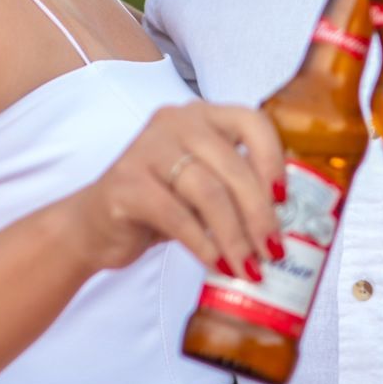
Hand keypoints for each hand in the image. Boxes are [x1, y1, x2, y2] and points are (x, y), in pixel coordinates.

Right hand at [66, 102, 285, 280]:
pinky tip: (216, 265)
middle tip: (272, 251)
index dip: (273, 160)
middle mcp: (175, 122)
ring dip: (234, 235)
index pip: (251, 121)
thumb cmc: (160, 204)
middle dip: (259, 214)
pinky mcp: (126, 183)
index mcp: (201, 115)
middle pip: (232, 165)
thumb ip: (236, 189)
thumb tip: (288, 223)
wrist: (94, 225)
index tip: (284, 200)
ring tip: (248, 267)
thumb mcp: (202, 187)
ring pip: (208, 191)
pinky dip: (202, 244)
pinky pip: (176, 215)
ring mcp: (147, 149)